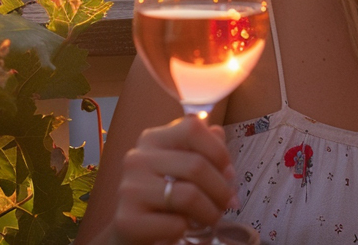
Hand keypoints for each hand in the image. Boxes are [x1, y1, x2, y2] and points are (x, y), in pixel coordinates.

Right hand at [111, 115, 235, 244]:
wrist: (132, 229)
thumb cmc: (164, 194)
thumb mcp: (182, 166)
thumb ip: (201, 147)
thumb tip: (218, 132)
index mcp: (152, 139)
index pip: (192, 128)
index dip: (218, 150)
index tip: (228, 171)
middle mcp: (136, 159)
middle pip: (196, 165)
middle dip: (222, 188)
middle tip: (229, 203)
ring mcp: (129, 189)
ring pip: (188, 196)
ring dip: (211, 211)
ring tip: (214, 217)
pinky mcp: (127, 220)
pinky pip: (175, 224)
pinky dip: (188, 228)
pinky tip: (185, 228)